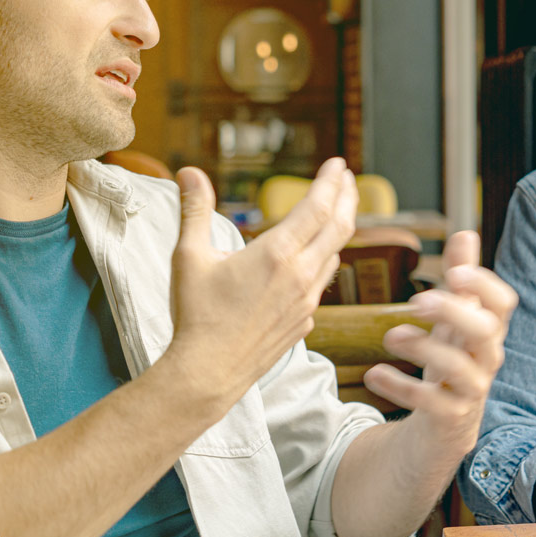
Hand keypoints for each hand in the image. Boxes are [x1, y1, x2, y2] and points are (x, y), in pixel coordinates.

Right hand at [169, 158, 357, 399]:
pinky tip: (318, 256)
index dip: (330, 181)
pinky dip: (325, 260)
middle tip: (347, 178)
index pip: (317, 207)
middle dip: (347, 196)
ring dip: (340, 228)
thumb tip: (190, 172)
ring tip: (338, 210)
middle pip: (340, 226)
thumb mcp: (189, 257)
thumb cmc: (196, 316)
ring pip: (334, 255)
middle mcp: (301, 275)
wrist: (209, 373)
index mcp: (277, 254)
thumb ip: (194, 210)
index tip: (337, 163)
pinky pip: (322, 282)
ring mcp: (307, 300)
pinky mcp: (305, 320)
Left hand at [362, 231, 517, 456]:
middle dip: (453, 312)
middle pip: (485, 331)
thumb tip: (467, 233)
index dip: (483, 285)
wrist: (443, 427)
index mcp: (487, 330)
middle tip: (417, 301)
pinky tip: (373, 375)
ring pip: (459, 368)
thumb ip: (460, 278)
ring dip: (423, 347)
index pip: (503, 303)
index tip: (454, 272)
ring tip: (389, 336)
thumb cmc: (451, 362)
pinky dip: (401, 387)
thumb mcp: (454, 320)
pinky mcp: (450, 417)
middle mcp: (486, 359)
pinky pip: (431, 402)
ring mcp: (471, 390)